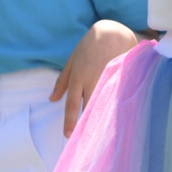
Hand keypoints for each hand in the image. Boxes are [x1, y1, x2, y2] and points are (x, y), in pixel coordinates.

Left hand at [50, 20, 138, 136]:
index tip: (68, 135)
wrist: (112, 32)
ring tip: (98, 132)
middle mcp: (91, 80)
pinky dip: (112, 106)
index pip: (72, 103)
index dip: (70, 120)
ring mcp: (106, 79)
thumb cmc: (89, 46)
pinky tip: (113, 116)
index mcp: (78, 76)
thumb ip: (62, 80)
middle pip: (88, 107)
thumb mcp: (72, 60)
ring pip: (102, 103)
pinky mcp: (119, 77)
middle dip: (85, 123)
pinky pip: (114, 96)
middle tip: (82, 139)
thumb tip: (52, 99)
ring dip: (99, 117)